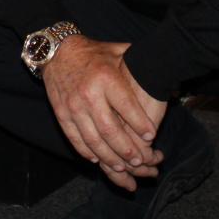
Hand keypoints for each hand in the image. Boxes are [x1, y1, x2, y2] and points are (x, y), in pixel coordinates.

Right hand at [40, 37, 167, 190]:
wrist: (55, 51)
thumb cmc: (92, 53)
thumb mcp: (117, 51)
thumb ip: (138, 62)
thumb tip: (162, 68)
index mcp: (105, 78)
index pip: (127, 107)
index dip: (140, 124)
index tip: (151, 136)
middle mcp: (89, 94)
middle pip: (110, 129)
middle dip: (126, 148)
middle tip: (139, 160)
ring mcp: (73, 106)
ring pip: (92, 139)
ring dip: (108, 156)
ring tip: (121, 167)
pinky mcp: (61, 113)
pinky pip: (74, 138)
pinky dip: (86, 151)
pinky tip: (97, 159)